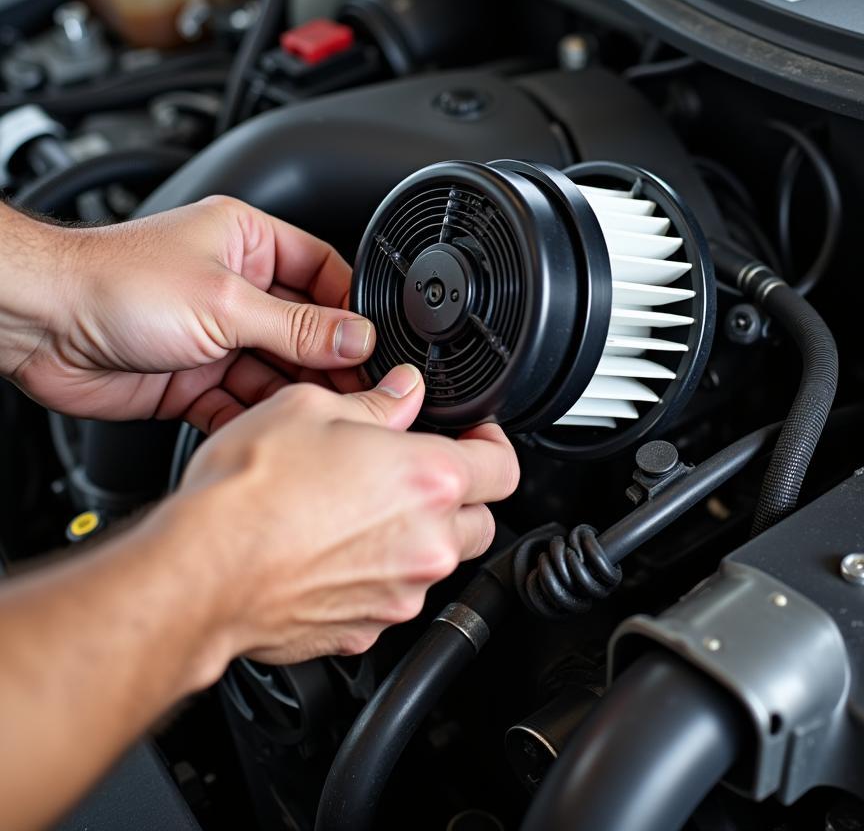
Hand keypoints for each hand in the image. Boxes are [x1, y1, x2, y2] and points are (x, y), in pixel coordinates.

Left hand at [4, 196, 373, 425]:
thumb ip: (298, 326)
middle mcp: (236, 287)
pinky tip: (274, 426)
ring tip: (323, 413)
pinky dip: (256, 415)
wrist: (40, 325)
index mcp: (248, 243)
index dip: (351, 309)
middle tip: (359, 389)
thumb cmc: (114, 283)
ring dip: (295, 392)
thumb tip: (356, 337)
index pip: (324, 274)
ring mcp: (215, 334)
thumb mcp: (225, 301)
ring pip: (276, 369)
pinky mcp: (193, 376)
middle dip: (328, 359)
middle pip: (305, 328)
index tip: (372, 343)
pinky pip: (240, 400)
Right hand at [165, 364, 518, 661]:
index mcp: (429, 480)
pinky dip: (376, 575)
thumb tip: (402, 394)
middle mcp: (427, 543)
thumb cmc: (248, 492)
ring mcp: (399, 594)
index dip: (492, 444)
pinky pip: (390, 597)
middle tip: (414, 474)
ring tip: (357, 510)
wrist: (198, 573)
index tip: (473, 437)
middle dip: (459, 496)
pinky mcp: (365, 630)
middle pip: (480, 520)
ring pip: (435, 562)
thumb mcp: (310, 409)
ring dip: (415, 536)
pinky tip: (331, 551)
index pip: (504, 465)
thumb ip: (376, 403)